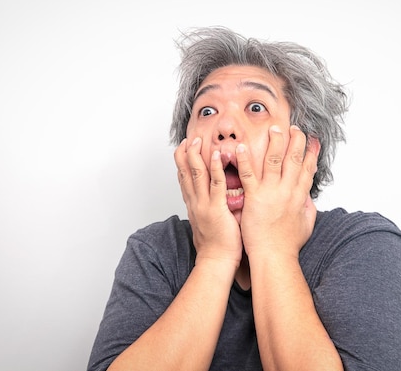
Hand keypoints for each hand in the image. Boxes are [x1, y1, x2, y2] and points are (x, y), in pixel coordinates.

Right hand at [174, 137, 241, 265]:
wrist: (217, 261)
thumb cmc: (218, 245)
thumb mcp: (211, 222)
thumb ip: (212, 208)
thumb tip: (219, 198)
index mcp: (194, 205)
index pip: (184, 179)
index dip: (182, 162)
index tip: (183, 147)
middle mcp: (195, 202)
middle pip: (186, 173)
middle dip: (186, 154)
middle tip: (188, 138)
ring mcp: (204, 205)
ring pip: (197, 175)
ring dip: (197, 155)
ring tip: (197, 140)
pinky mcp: (216, 209)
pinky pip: (215, 184)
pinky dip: (215, 168)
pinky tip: (216, 155)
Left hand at [236, 125, 319, 257]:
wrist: (274, 257)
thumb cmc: (287, 245)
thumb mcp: (306, 224)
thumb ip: (307, 208)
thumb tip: (309, 198)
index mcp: (299, 197)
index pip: (308, 169)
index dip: (311, 153)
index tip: (313, 140)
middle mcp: (288, 191)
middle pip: (294, 159)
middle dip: (296, 141)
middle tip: (295, 128)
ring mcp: (271, 193)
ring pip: (274, 161)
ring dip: (275, 142)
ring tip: (274, 128)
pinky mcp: (254, 198)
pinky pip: (248, 175)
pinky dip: (245, 160)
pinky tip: (242, 146)